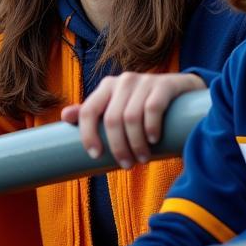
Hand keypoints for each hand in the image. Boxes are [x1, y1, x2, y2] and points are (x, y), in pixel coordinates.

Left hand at [61, 72, 205, 167]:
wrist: (181, 93)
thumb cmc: (143, 107)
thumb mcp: (118, 109)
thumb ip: (94, 113)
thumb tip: (64, 116)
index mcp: (107, 87)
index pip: (88, 111)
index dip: (88, 135)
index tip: (96, 157)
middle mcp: (123, 80)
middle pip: (112, 119)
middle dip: (118, 147)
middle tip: (127, 165)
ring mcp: (145, 80)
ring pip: (132, 117)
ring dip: (136, 144)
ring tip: (142, 159)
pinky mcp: (165, 84)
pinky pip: (153, 108)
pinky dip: (151, 127)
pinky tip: (153, 139)